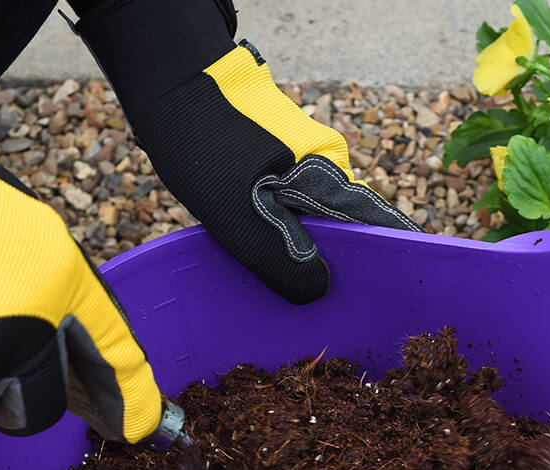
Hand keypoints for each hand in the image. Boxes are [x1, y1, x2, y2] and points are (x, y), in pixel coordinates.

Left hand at [72, 0, 418, 303]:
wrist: (170, 80)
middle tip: (308, 308)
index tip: (372, 305)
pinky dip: (280, 235)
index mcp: (331, 179)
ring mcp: (306, 165)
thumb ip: (280, 258)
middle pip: (345, 233)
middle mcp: (329, 170)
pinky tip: (258, 254)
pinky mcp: (281, 166)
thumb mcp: (238, 214)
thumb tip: (317, 293)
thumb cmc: (203, 143)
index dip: (378, 269)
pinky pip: (292, 211)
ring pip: (316, 224)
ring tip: (279, 287)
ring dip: (298, 255)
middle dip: (329, 270)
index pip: (378, 230)